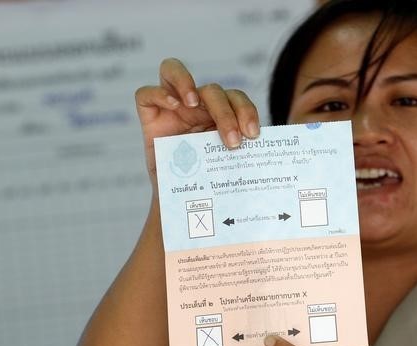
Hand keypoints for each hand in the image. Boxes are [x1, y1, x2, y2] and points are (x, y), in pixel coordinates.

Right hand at [134, 57, 259, 184]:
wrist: (183, 203)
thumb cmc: (209, 182)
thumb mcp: (228, 166)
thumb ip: (242, 154)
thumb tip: (270, 156)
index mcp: (220, 114)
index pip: (235, 98)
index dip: (246, 110)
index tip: (253, 134)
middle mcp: (196, 106)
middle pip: (211, 90)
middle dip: (225, 113)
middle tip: (233, 141)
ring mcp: (170, 108)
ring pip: (173, 71)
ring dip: (185, 82)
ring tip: (193, 102)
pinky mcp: (149, 117)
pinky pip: (146, 94)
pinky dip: (159, 94)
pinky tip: (173, 105)